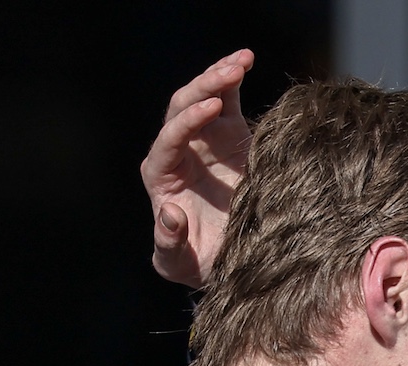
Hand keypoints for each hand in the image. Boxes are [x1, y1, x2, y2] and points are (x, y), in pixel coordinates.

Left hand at [141, 49, 254, 286]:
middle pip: (181, 108)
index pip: (168, 140)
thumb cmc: (198, 263)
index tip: (210, 108)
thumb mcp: (178, 263)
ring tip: (242, 61)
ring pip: (203, 97)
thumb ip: (168, 243)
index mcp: (162, 175)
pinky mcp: (227, 135)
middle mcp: (178, 151)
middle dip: (203, 89)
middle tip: (230, 74)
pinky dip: (232, 77)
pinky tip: (245, 59)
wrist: (226, 258)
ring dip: (219, 76)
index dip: (187, 122)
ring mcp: (202, 140)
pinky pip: (226, 99)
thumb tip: (170, 213)